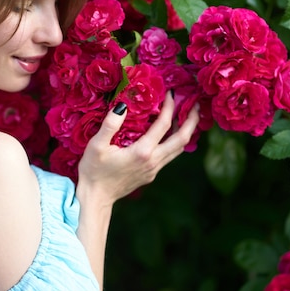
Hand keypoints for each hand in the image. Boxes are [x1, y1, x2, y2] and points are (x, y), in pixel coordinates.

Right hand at [77, 92, 199, 206]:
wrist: (95, 197)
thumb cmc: (93, 170)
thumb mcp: (97, 145)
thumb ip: (110, 124)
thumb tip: (122, 105)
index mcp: (142, 152)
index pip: (164, 125)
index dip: (170, 107)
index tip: (171, 93)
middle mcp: (153, 161)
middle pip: (182, 139)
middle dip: (192, 121)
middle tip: (196, 105)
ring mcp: (154, 170)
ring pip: (178, 149)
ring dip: (186, 132)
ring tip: (188, 117)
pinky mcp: (151, 174)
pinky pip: (170, 156)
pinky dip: (175, 142)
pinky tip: (170, 134)